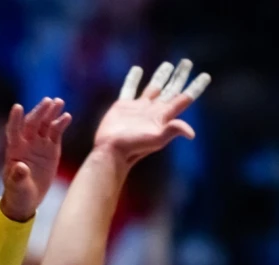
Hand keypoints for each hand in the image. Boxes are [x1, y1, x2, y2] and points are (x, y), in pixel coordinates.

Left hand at [0, 98, 71, 221]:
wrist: (27, 199)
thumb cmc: (17, 193)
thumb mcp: (17, 188)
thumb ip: (18, 177)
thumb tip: (20, 167)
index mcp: (14, 151)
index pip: (13, 131)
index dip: (15, 119)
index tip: (17, 107)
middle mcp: (26, 143)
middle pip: (32, 123)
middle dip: (39, 112)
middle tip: (49, 101)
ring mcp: (39, 145)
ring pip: (45, 125)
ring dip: (51, 113)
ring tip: (59, 102)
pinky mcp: (51, 149)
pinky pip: (56, 133)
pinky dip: (61, 124)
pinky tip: (67, 116)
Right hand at [95, 60, 210, 165]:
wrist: (111, 151)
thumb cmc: (134, 147)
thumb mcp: (156, 139)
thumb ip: (173, 130)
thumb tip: (191, 133)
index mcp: (164, 116)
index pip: (184, 98)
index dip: (195, 87)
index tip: (205, 76)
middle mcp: (153, 110)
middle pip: (170, 89)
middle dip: (179, 76)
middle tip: (187, 62)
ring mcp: (138, 108)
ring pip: (153, 87)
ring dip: (161, 76)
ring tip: (168, 65)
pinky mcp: (122, 107)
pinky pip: (129, 89)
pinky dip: (132, 79)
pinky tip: (137, 70)